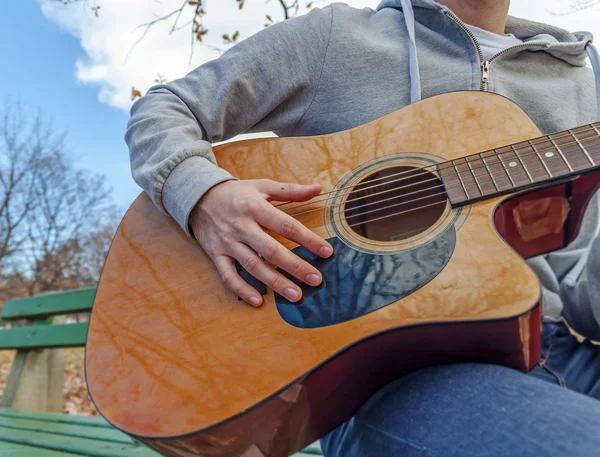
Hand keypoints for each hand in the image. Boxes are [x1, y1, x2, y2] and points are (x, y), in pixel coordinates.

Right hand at [190, 179, 332, 306]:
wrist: (198, 197)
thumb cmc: (236, 193)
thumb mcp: (262, 185)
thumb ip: (291, 190)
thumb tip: (318, 188)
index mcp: (255, 207)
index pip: (286, 225)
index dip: (307, 239)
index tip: (326, 251)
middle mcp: (242, 226)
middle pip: (271, 250)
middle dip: (295, 266)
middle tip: (316, 280)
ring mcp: (228, 242)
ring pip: (253, 266)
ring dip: (275, 282)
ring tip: (296, 295)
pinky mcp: (216, 254)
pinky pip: (228, 275)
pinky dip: (242, 289)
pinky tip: (258, 301)